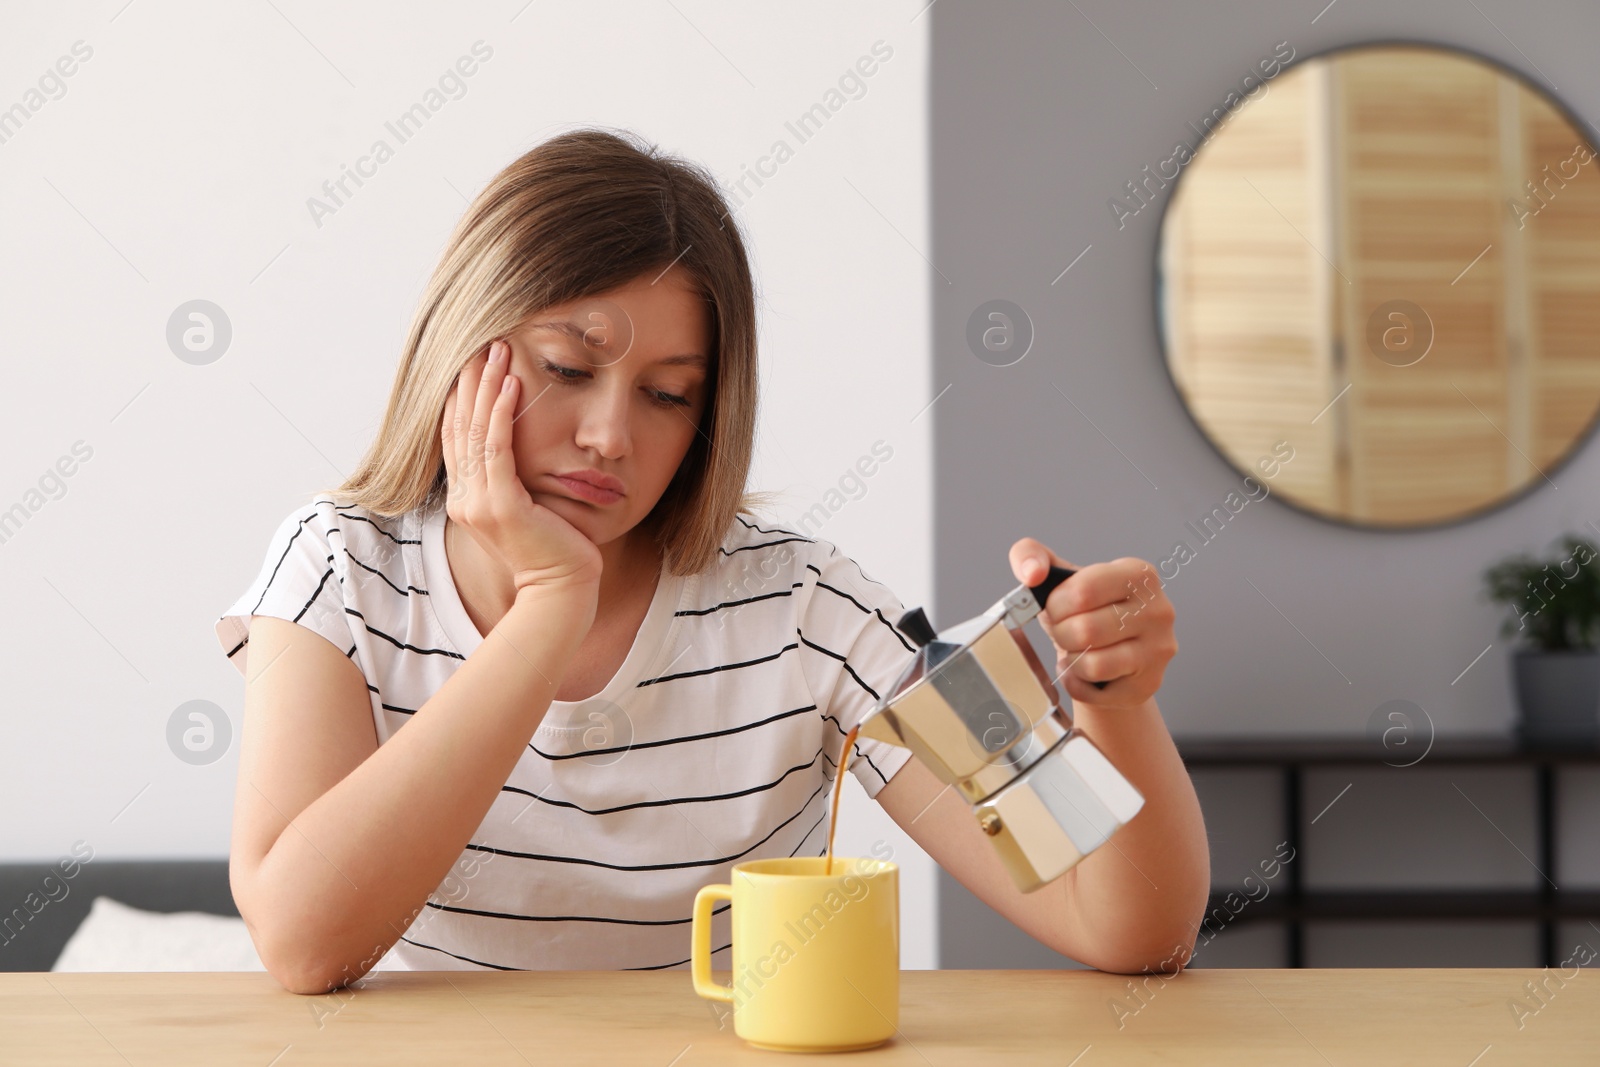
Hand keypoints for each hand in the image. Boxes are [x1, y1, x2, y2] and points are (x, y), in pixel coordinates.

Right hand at [440, 339, 603, 591]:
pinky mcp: (501, 508)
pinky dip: (503, 414)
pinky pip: (497, 450)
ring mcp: (477, 505)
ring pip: (475, 432)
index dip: (461, 397)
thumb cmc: (554, 549)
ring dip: (486, 386)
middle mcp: (463, 500)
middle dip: (470, 381)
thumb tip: (517, 446)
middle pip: (459, 427)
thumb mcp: (525, 508)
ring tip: (498, 351)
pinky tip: (512, 385)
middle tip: (482, 342)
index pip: (455, 437)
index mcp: (465, 500)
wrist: (562, 589)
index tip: (471, 362)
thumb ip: (512, 480)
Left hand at [1008, 538, 1176, 707]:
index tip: (1057, 607)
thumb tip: (1032, 573)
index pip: (1082, 592)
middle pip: (1085, 631)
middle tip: (1065, 632)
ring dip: (1070, 660)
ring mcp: (1158, 650)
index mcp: (1138, 574)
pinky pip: (1094, 691)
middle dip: (1061, 634)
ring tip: (1076, 651)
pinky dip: (1076, 683)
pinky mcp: (1149, 684)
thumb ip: (1031, 556)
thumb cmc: (1085, 612)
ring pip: (1092, 664)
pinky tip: (1083, 672)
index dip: (1056, 605)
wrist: (1109, 653)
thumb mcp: (1060, 578)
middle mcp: (1158, 610)